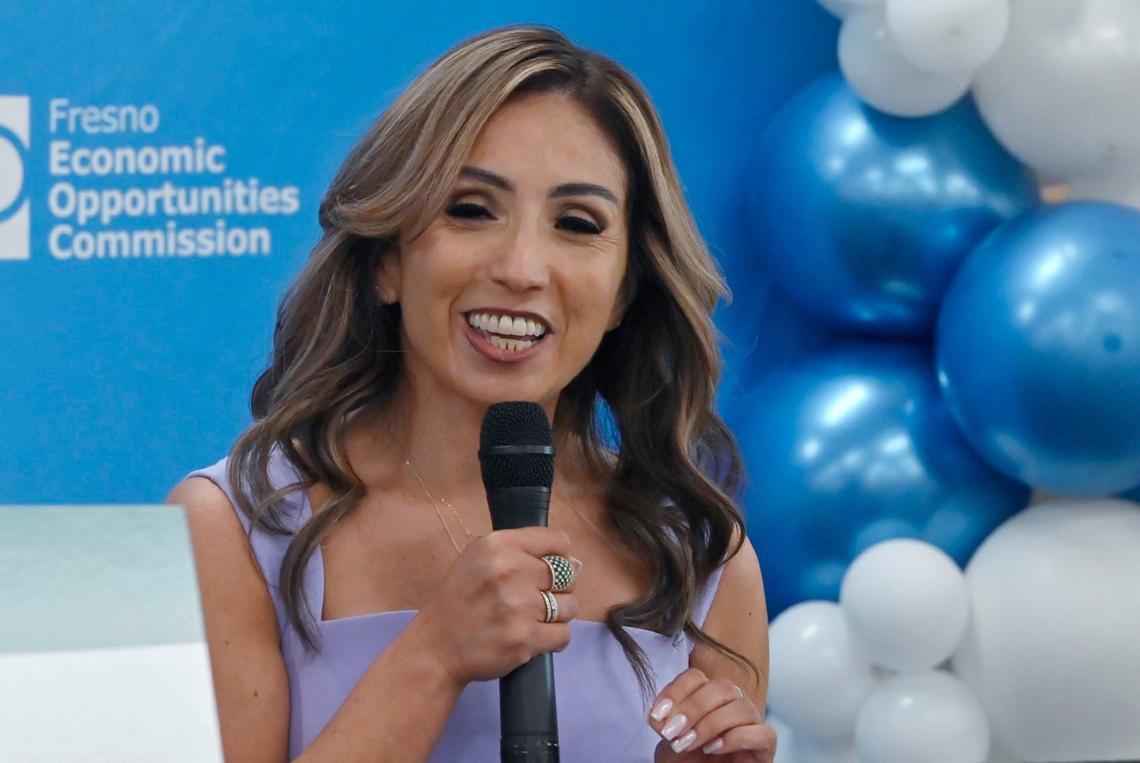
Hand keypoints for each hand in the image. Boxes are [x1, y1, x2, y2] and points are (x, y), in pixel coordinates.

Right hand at [413, 528, 578, 685]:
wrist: (437, 647)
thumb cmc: (460, 600)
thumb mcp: (479, 559)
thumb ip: (522, 552)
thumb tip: (576, 563)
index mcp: (498, 545)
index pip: (556, 541)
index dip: (559, 557)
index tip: (547, 571)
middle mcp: (509, 571)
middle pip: (566, 574)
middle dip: (558, 588)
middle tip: (535, 600)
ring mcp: (519, 606)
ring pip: (569, 605)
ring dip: (558, 615)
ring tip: (534, 619)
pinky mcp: (524, 638)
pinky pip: (563, 635)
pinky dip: (553, 639)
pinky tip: (534, 637)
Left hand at [647, 668, 775, 761]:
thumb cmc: (689, 761)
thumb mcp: (670, 740)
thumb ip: (664, 722)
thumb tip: (657, 713)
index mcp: (709, 696)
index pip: (697, 676)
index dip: (676, 691)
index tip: (657, 714)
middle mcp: (733, 704)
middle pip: (721, 686)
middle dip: (693, 707)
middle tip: (672, 731)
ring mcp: (752, 723)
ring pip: (741, 706)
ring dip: (710, 724)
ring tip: (688, 743)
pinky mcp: (765, 747)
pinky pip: (762, 733)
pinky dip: (736, 738)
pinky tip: (713, 748)